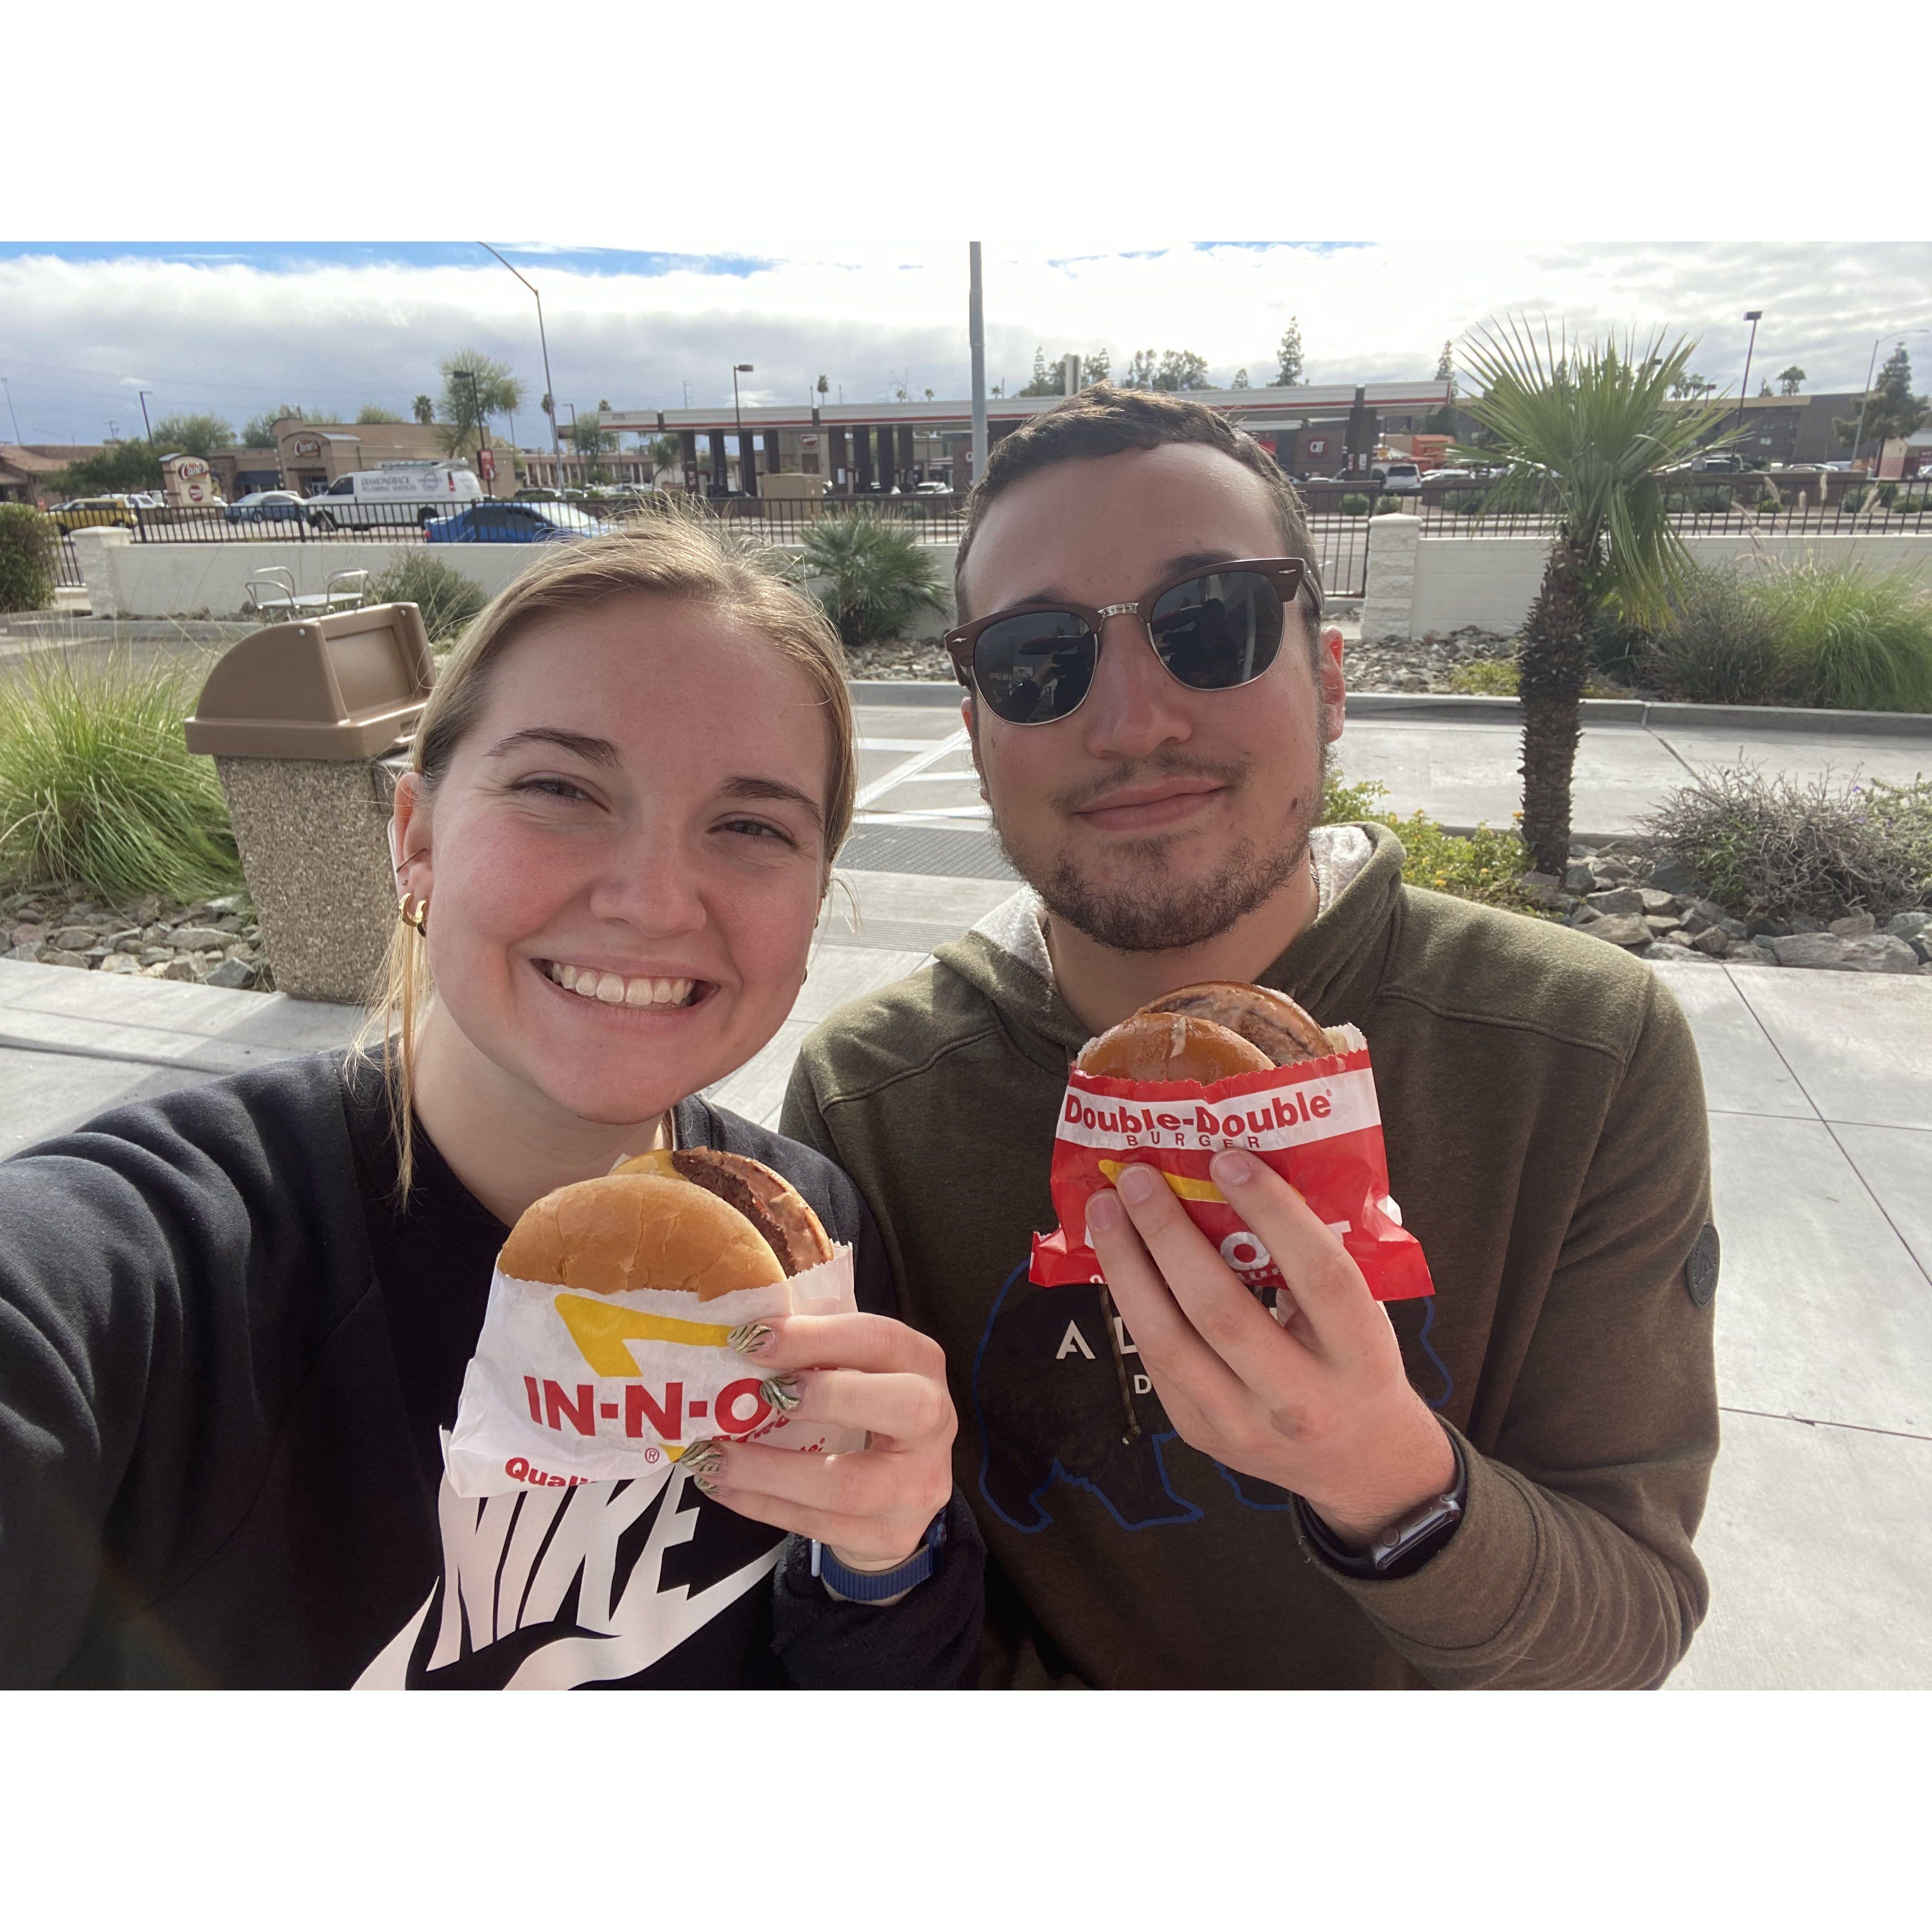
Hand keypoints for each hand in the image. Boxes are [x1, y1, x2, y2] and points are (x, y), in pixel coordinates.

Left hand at [680, 1313, 955, 1570]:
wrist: (894, 1494)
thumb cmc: (862, 1409)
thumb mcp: (854, 1369)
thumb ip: (814, 1349)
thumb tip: (741, 1331)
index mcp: (921, 1365)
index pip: (881, 1340)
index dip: (818, 1337)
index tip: (753, 1338)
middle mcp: (936, 1425)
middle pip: (904, 1408)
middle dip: (827, 1398)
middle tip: (757, 1396)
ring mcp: (917, 1488)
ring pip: (847, 1487)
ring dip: (768, 1471)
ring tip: (711, 1457)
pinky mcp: (889, 1537)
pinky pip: (819, 1525)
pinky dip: (763, 1505)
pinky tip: (723, 1488)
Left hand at [1085, 1150, 1453, 1548]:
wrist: (1359, 1462)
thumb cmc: (1357, 1361)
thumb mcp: (1365, 1312)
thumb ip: (1319, 1255)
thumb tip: (1250, 1167)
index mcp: (1361, 1356)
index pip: (1319, 1274)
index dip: (1272, 1212)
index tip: (1226, 1159)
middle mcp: (1302, 1399)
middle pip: (1220, 1311)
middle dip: (1169, 1234)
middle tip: (1138, 1177)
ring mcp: (1245, 1424)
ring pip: (1167, 1340)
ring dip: (1126, 1265)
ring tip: (1104, 1209)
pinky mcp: (1202, 1434)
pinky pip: (1155, 1360)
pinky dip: (1132, 1300)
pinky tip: (1117, 1257)